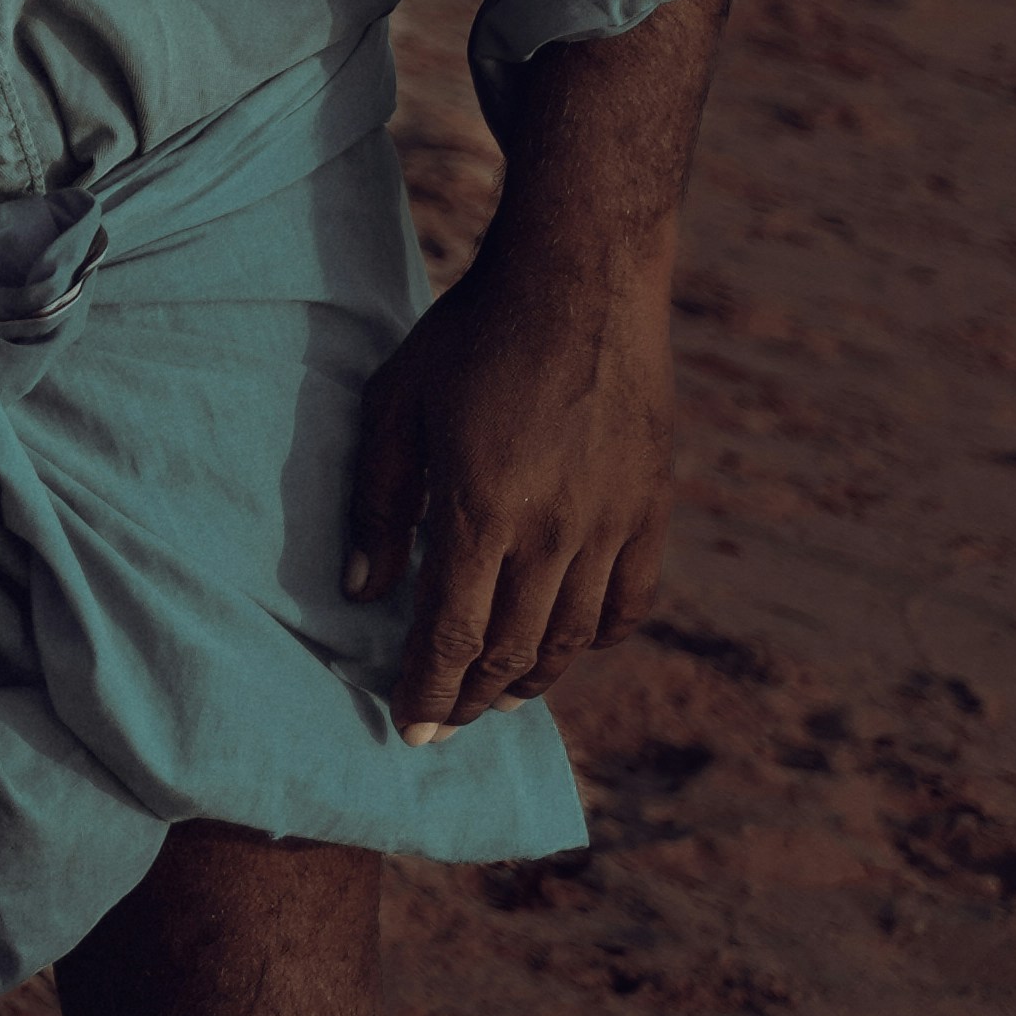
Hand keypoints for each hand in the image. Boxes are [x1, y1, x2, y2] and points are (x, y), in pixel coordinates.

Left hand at [345, 230, 679, 739]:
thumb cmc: (468, 339)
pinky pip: (631, 601)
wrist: (581, 285)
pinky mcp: (651, 510)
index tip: (410, 730)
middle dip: (474, 697)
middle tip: (446, 720)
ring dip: (536, 679)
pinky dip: (600, 637)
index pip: (453, 637)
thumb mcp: (396, 410)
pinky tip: (572, 646)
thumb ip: (380, 507)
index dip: (429, 693)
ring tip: (501, 696)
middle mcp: (554, 534)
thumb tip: (364, 592)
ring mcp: (612, 526)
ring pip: (574, 638)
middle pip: (515, 652)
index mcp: (482, 513)